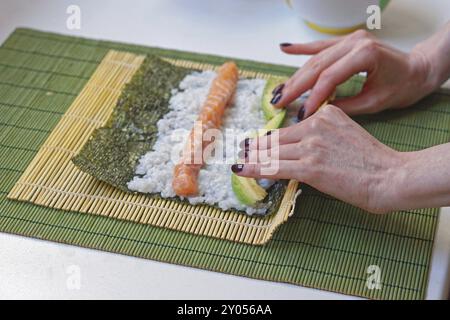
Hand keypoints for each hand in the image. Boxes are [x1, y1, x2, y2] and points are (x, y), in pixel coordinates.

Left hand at [233, 105, 407, 213]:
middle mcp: (316, 125)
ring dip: (253, 157)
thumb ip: (323, 134)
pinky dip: (253, 168)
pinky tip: (240, 168)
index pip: (291, 127)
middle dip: (258, 146)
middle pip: (277, 137)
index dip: (273, 138)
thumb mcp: (346, 134)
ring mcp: (311, 145)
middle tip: (245, 149)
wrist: (390, 176)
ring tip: (241, 159)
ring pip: (272, 152)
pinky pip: (273, 167)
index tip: (260, 142)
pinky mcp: (309, 167)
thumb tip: (301, 145)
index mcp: (326, 114)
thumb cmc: (373, 161)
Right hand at [273, 30, 436, 117]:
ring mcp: (349, 39)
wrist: (417, 69)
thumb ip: (345, 106)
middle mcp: (355, 42)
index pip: (329, 78)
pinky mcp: (346, 41)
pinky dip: (301, 49)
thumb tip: (318, 113)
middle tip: (278, 103)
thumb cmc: (401, 87)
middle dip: (295, 86)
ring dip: (296, 76)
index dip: (312, 97)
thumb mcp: (375, 102)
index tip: (300, 114)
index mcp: (365, 55)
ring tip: (279, 92)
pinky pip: (320, 46)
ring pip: (315, 58)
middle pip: (317, 66)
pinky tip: (285, 48)